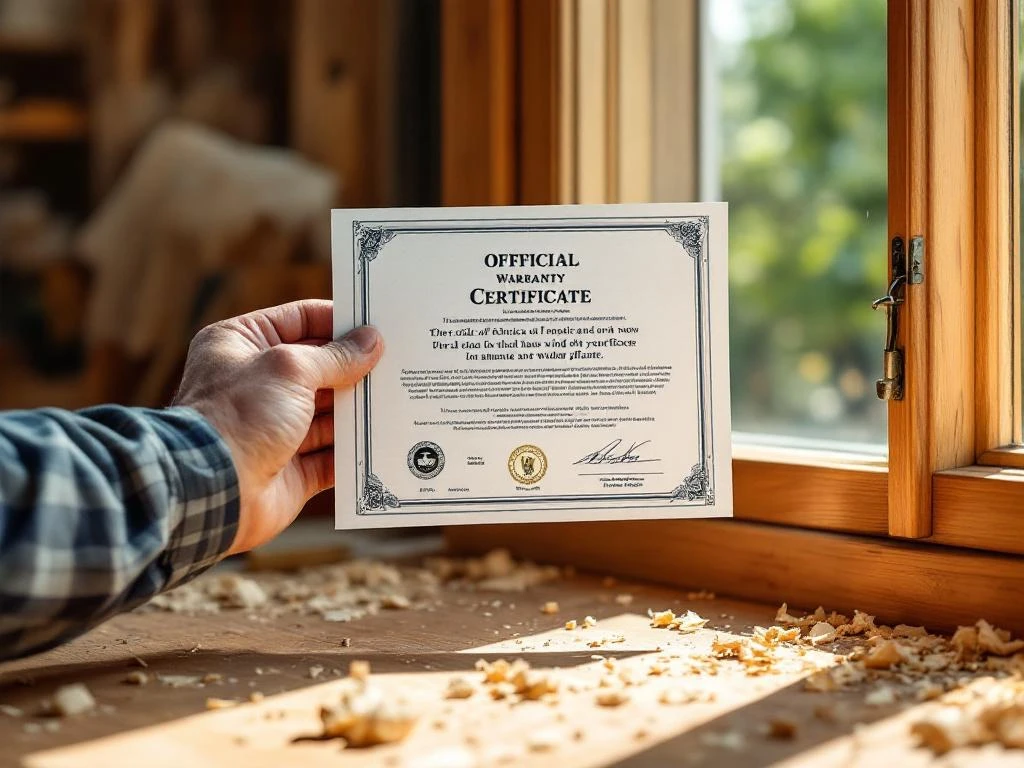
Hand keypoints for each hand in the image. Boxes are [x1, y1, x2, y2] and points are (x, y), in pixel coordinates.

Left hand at [173, 300, 381, 554]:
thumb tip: (372, 342)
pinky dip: (356, 451)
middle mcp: (257, 384)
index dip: (340, 321)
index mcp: (242, 345)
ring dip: (361, 410)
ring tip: (401, 399)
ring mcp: (275, 428)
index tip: (380, 324)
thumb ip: (336, 357)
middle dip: (358, 368)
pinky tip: (386, 441)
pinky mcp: (291, 470)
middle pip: (321, 368)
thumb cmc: (238, 417)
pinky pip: (332, 457)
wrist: (212, 491)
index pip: (301, 319)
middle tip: (401, 363)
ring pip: (330, 414)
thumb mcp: (290, 369)